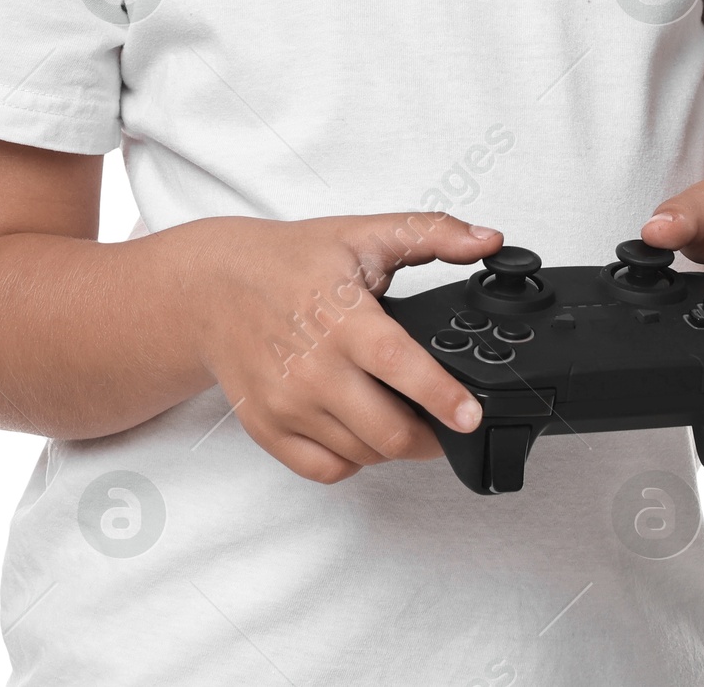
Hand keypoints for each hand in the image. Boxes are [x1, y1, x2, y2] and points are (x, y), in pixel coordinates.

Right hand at [187, 212, 503, 482]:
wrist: (214, 287)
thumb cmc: (292, 260)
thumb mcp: (364, 233)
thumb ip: (433, 232)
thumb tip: (489, 239)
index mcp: (340, 317)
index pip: (398, 366)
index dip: (441, 396)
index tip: (472, 415)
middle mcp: (312, 368)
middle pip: (389, 432)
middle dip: (432, 436)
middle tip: (449, 421)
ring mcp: (286, 405)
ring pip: (364, 455)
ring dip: (394, 444)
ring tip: (402, 413)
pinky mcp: (268, 430)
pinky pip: (327, 469)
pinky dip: (355, 458)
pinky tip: (360, 426)